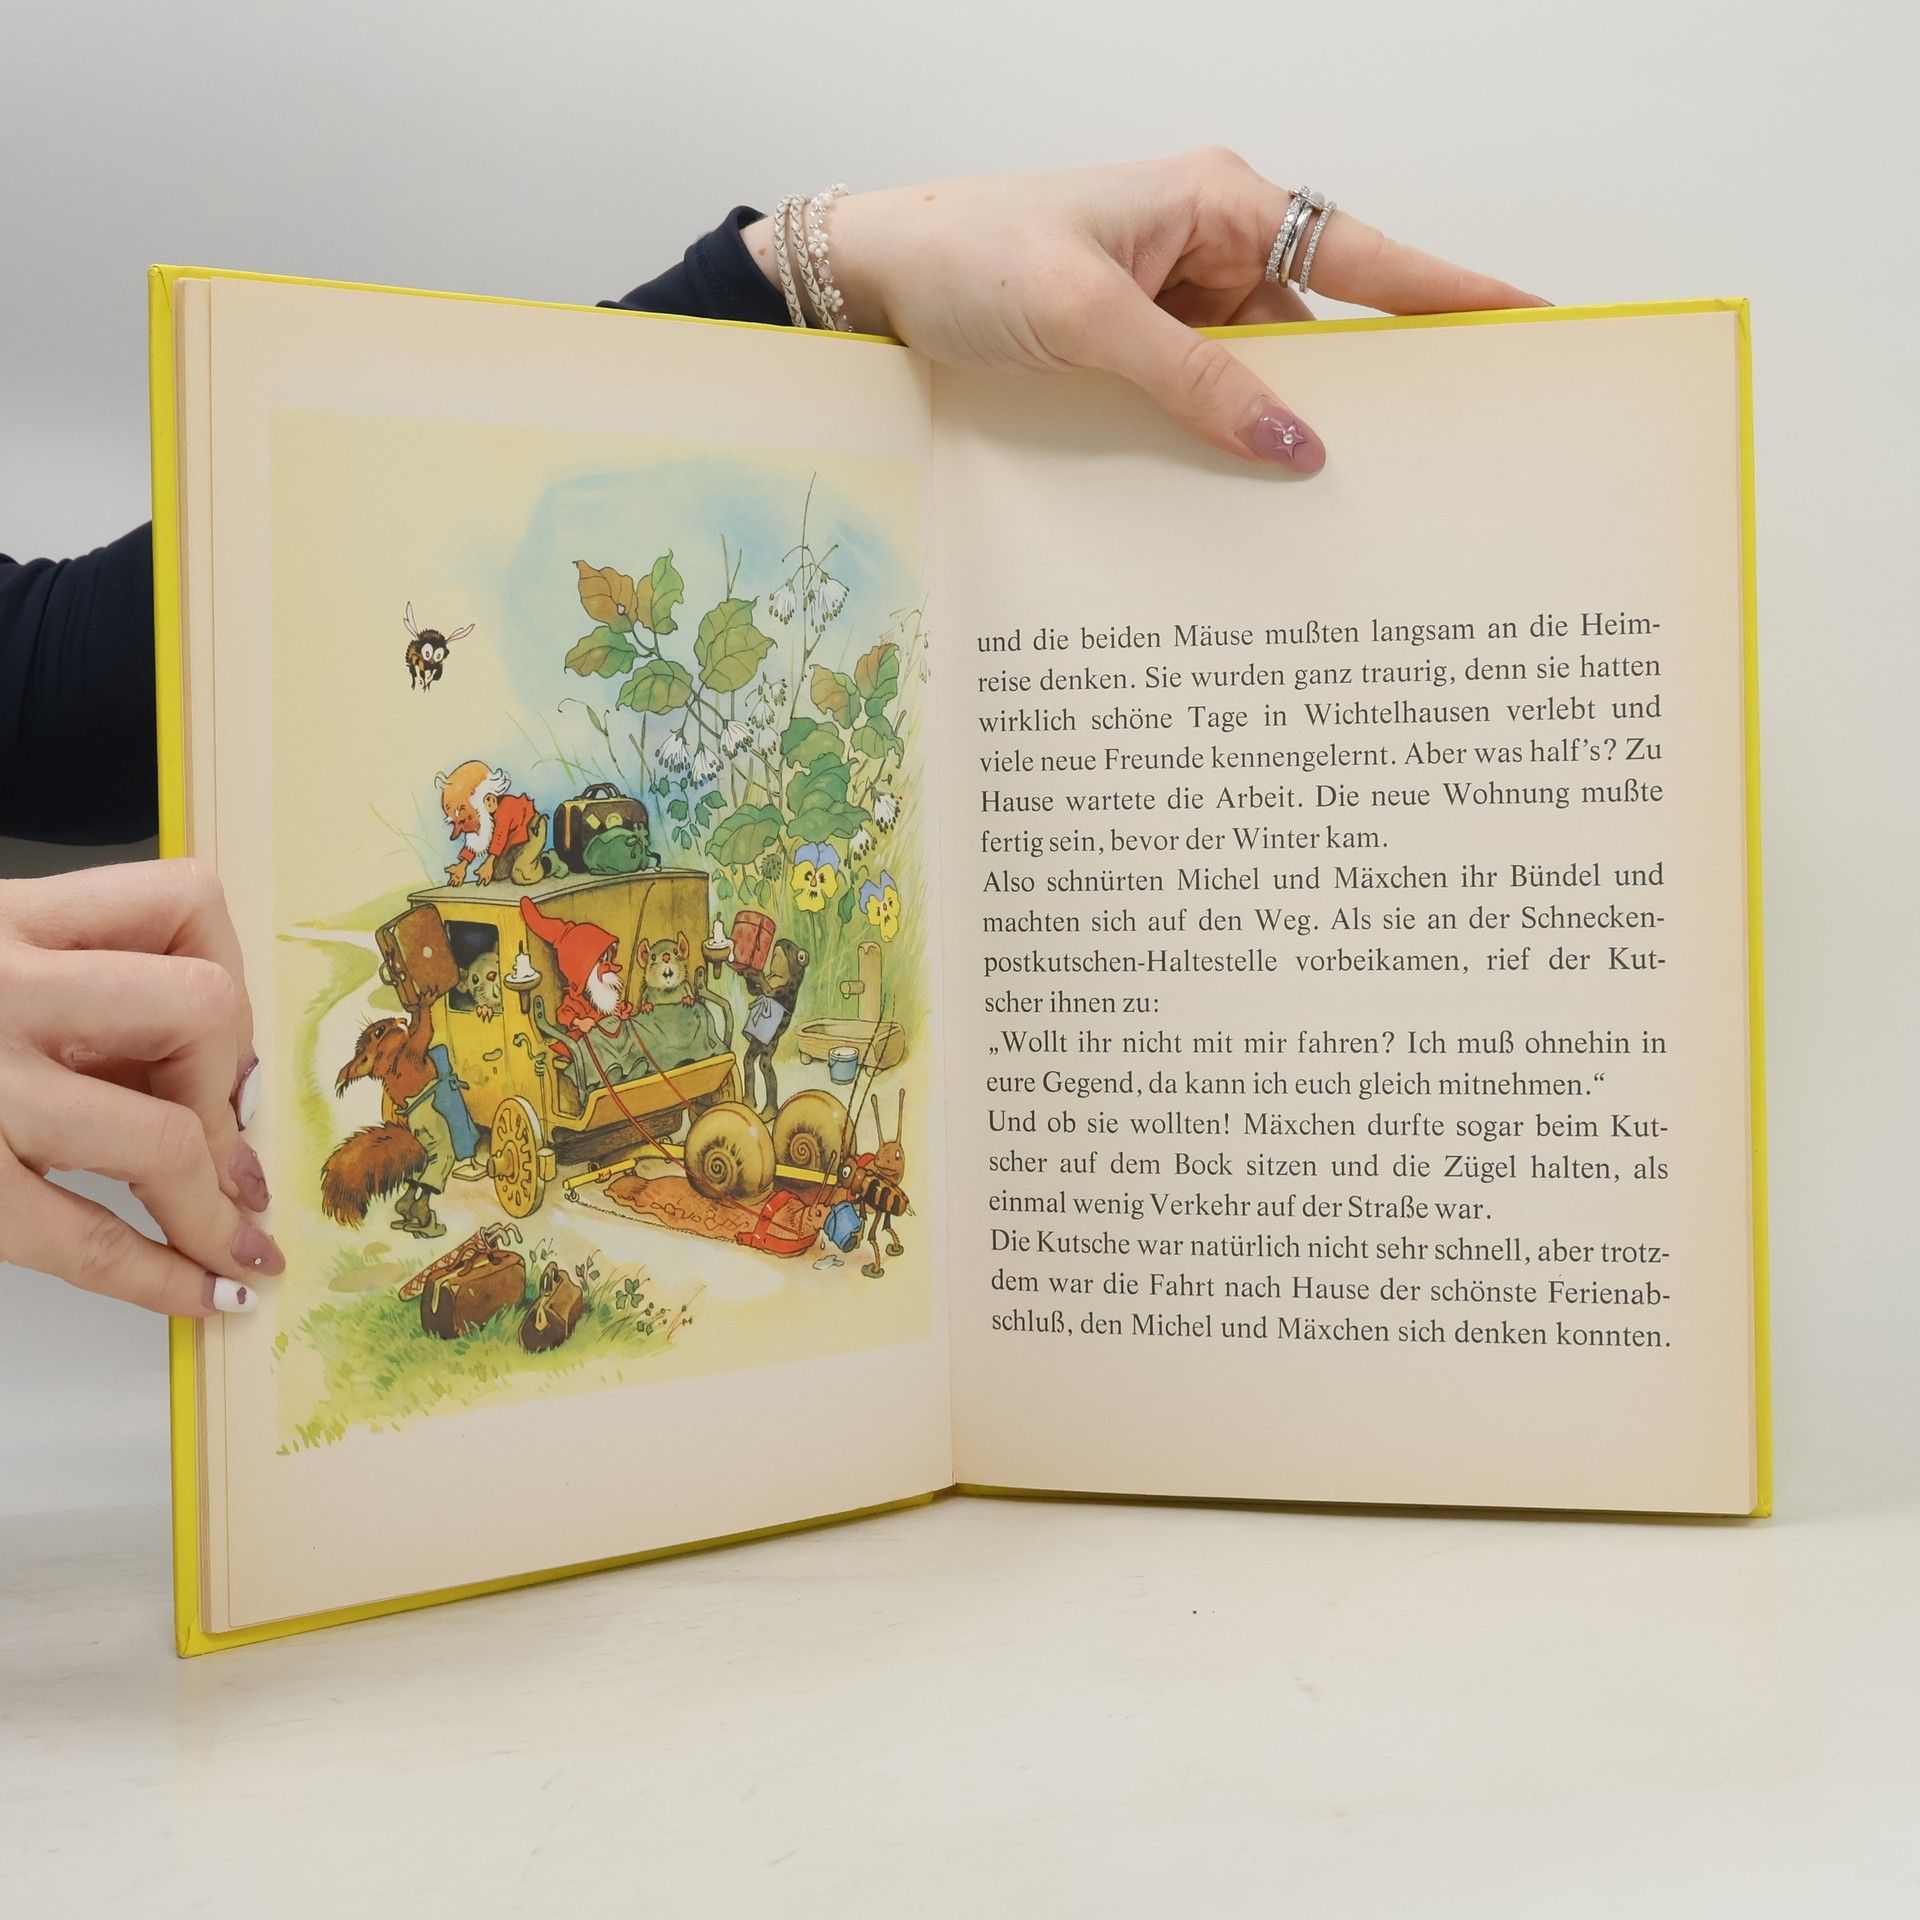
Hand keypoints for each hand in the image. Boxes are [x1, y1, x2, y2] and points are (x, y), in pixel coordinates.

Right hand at [0, 859, 281, 1316]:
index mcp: (9, 920)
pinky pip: (88, 1242)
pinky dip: (161, 1278)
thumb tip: (222, 1092)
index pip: (185, 902)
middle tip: (229, 1145)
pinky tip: (200, 1295)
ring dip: (215, 1206)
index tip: (223, 1040)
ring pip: (163, 1138)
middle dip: (228, 1088)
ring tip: (239, 1243)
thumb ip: (83, 992)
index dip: (228, 972)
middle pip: (201, 1011)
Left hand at [746, 151, 1545, 473]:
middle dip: (1352, 392)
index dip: (1449, 292)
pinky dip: (1214, 441)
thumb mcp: (1087, 322)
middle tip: (1415, 462)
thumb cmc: (969, 258)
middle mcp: (1207, 245)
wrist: (871, 278)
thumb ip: (1195, 385)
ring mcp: (1172, 300)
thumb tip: (1295, 446)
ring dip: (1267, 433)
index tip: (1530, 319)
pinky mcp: (1136, 346)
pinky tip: (1224, 493)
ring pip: (1257, 377)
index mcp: (1216, 203)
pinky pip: (1203, 397)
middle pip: (1316, 329)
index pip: (1361, 253)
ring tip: (1306, 505)